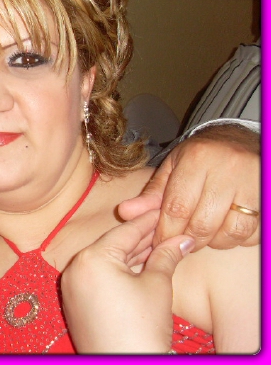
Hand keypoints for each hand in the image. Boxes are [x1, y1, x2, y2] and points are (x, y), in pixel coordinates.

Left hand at [61, 210, 193, 353]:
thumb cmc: (141, 328)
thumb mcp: (157, 286)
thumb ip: (165, 256)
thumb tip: (181, 239)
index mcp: (91, 258)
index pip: (125, 232)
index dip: (148, 221)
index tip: (164, 210)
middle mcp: (75, 268)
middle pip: (113, 245)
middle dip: (141, 239)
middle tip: (166, 228)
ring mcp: (72, 286)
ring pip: (106, 261)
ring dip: (131, 255)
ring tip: (158, 247)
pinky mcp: (75, 302)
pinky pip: (98, 277)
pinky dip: (117, 271)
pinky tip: (140, 267)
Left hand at [118, 123, 259, 250]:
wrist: (238, 141)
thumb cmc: (200, 157)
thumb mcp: (172, 167)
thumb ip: (151, 193)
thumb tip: (125, 212)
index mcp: (198, 159)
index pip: (177, 207)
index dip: (165, 231)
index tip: (158, 242)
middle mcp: (227, 170)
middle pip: (203, 223)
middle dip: (187, 240)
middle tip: (179, 242)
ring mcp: (252, 183)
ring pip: (230, 232)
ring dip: (213, 242)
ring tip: (202, 235)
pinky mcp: (266, 196)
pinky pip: (252, 233)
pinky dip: (236, 239)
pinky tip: (224, 230)